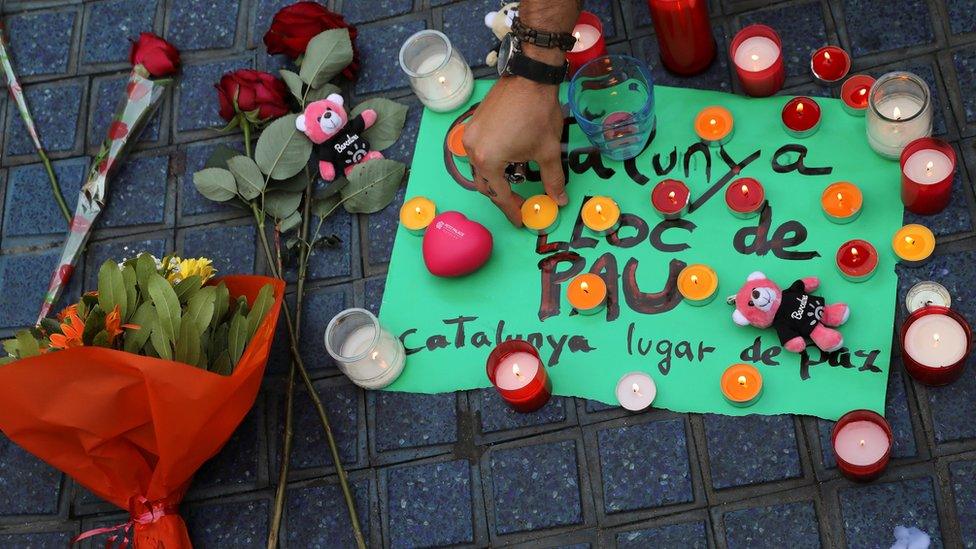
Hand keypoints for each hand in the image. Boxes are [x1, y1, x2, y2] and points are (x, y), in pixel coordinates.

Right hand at [462, 76, 567, 226]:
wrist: (530, 77)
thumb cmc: (538, 113)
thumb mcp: (548, 151)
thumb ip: (553, 179)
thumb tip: (560, 200)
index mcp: (489, 161)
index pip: (500, 195)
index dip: (512, 210)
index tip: (520, 220)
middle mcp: (472, 150)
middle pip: (485, 185)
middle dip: (501, 196)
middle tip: (519, 203)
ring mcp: (470, 136)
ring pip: (480, 168)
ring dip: (495, 178)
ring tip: (515, 180)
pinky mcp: (473, 124)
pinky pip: (478, 151)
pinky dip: (491, 160)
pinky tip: (508, 158)